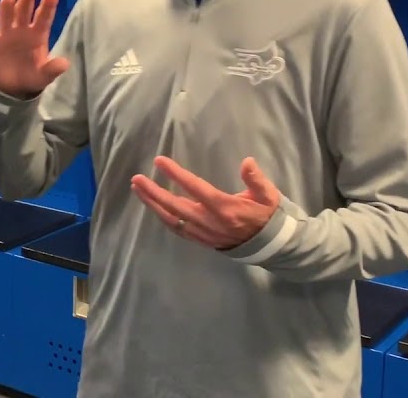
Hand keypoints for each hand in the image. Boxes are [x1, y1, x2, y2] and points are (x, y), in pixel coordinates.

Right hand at [0, 0, 68, 99]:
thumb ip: (52, 69)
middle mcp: (21, 30)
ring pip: (5, 15)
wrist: (11, 88)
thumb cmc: (31, 76)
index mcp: (37, 35)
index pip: (43, 17)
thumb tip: (65, 64)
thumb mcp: (44, 76)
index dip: (48, 6)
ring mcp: (5, 34)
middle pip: (23, 10)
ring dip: (6, 7)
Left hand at [130, 156, 280, 249]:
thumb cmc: (266, 215)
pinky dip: (163, 217)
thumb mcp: (268, 195)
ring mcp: (203, 233)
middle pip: (175, 206)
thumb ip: (256, 179)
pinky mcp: (201, 240)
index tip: (159, 161)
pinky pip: (177, 229)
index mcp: (225, 208)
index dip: (176, 174)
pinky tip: (153, 206)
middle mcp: (209, 221)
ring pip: (172, 219)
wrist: (270, 246)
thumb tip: (247, 162)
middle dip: (154, 192)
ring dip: (153, 204)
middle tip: (136, 179)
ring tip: (138, 189)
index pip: (195, 187)